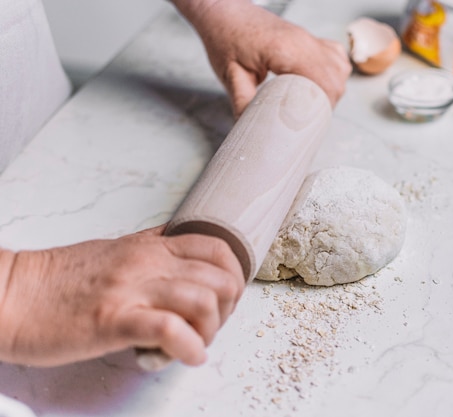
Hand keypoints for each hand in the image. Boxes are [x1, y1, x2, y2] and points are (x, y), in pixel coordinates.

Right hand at [0, 225, 243, 366]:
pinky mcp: (114, 320)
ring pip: (203, 300)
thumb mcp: (114, 251)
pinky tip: (187, 357)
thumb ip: (151, 251)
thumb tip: (180, 255)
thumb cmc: (59, 280)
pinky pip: (172, 331)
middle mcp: (148, 263)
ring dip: (212, 331)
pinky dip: (191, 349)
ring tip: (197, 344)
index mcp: (150, 246)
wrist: (10, 294)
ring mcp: (132, 290)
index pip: (217, 248)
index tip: (225, 298)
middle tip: (211, 326)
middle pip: (220, 277)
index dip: (234, 275)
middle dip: (228, 308)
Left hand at [175, 0, 351, 117]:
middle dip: (328, 102)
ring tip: (316, 104)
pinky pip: (335, 56)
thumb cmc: (226, 37)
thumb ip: (243, 102)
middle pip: (335, 78)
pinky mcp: (308, 38)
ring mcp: (308, 37)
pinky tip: (321, 84)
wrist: (224, 12)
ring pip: (339, 68)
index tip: (311, 122)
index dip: (322, 106)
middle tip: (311, 118)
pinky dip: (334, 72)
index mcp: (285, 50)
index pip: (322, 81)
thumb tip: (249, 128)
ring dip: (333, 88)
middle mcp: (302, 41)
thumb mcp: (230, 74)